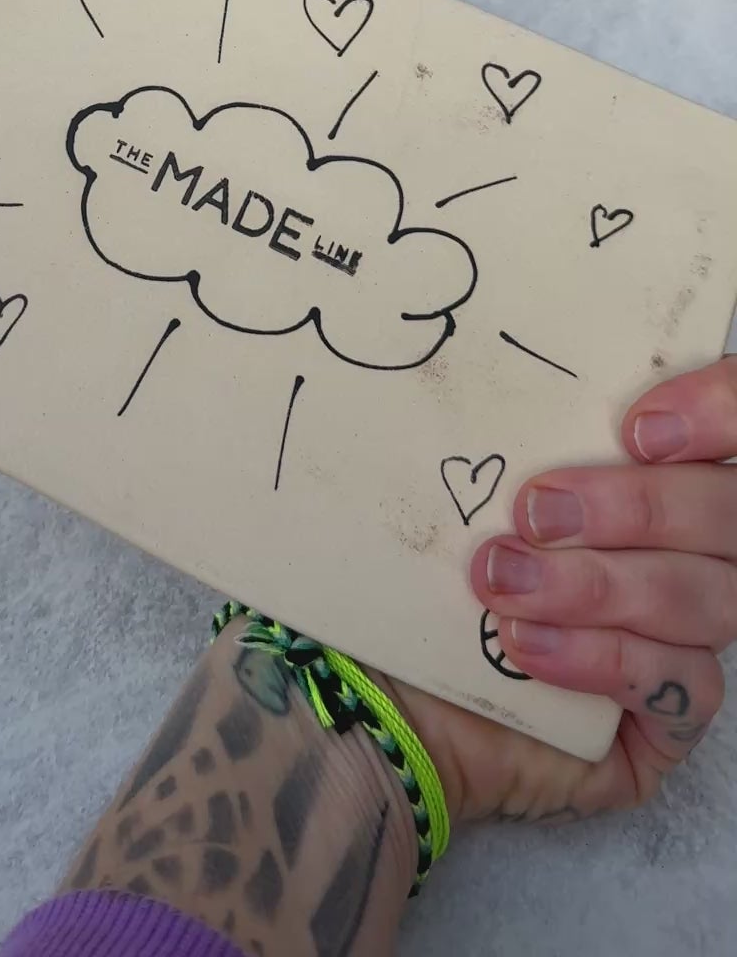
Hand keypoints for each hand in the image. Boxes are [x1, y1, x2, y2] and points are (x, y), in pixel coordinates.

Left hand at [387, 359, 734, 826]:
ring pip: (709, 598)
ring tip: (503, 582)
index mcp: (655, 467)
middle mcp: (687, 549)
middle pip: (726, 513)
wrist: (375, 697)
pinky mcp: (670, 717)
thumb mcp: (451, 483)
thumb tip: (501, 361)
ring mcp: (684, 636)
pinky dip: (603, 659)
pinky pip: (687, 685)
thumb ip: (506, 428)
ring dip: (597, 586)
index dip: (717, 409)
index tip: (636, 423)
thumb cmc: (415, 573)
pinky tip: (525, 650)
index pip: (731, 424)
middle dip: (637, 506)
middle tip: (535, 510)